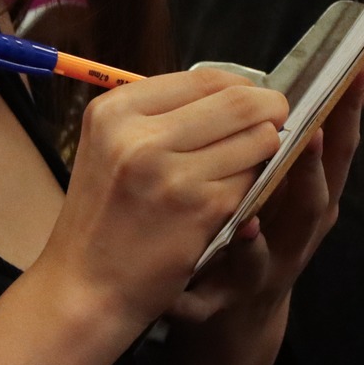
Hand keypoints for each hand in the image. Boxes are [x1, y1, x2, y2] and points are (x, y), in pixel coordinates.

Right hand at [40, 68, 287, 333]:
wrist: (86, 286)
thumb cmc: (103, 216)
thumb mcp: (110, 147)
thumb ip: (161, 116)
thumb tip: (234, 93)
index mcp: (115, 110)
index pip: (204, 78)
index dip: (241, 87)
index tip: (253, 101)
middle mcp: (140, 136)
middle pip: (238, 101)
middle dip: (269, 109)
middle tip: (278, 121)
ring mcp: (171, 174)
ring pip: (256, 139)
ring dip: (265, 150)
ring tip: (253, 162)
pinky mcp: (200, 209)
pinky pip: (252, 181)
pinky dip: (254, 186)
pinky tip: (234, 196)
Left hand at [170, 61, 363, 324]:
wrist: (237, 318)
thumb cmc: (263, 228)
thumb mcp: (291, 182)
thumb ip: (309, 131)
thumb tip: (359, 67)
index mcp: (310, 201)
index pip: (337, 152)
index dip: (348, 114)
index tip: (356, 75)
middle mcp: (293, 238)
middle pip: (310, 205)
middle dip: (310, 173)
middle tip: (306, 137)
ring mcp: (258, 275)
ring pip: (262, 260)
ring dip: (255, 244)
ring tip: (248, 223)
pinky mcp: (217, 307)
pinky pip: (204, 305)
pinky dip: (193, 299)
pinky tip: (178, 293)